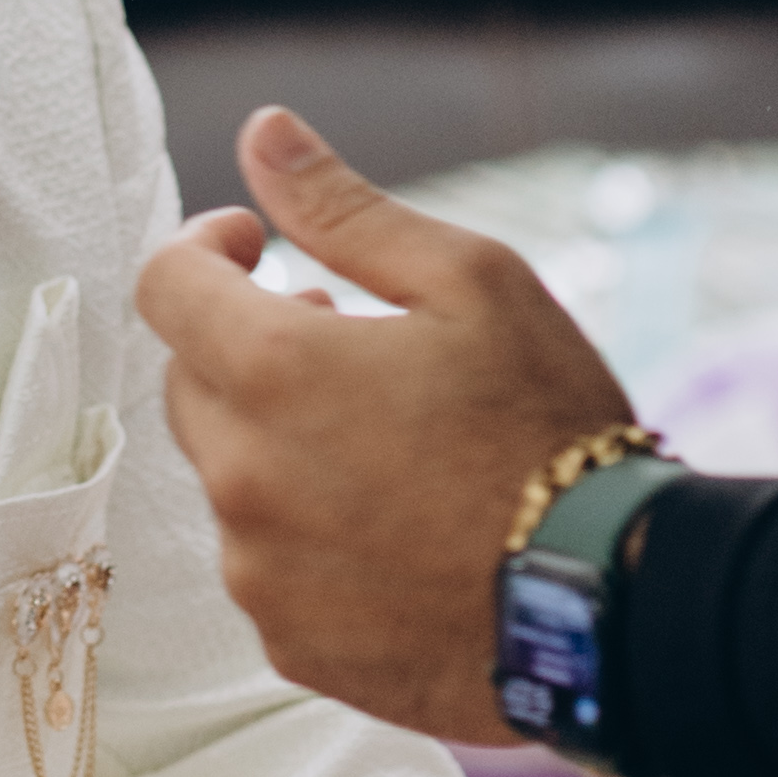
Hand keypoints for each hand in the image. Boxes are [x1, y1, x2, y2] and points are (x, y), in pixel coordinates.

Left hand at [134, 109, 638, 740]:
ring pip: (232, 479)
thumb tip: (261, 134)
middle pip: (192, 384)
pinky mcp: (291, 642)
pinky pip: (269, 566)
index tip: (253, 245)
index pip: (164, 286)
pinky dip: (309, 532)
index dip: (203, 249)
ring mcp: (260, 572)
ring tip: (391, 442)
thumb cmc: (551, 428)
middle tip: (346, 340)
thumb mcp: (471, 282)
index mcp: (272, 373)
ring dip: (283, 444)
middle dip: (249, 347)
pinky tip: (396, 527)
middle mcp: (242, 478)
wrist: (614, 602)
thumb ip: (344, 209)